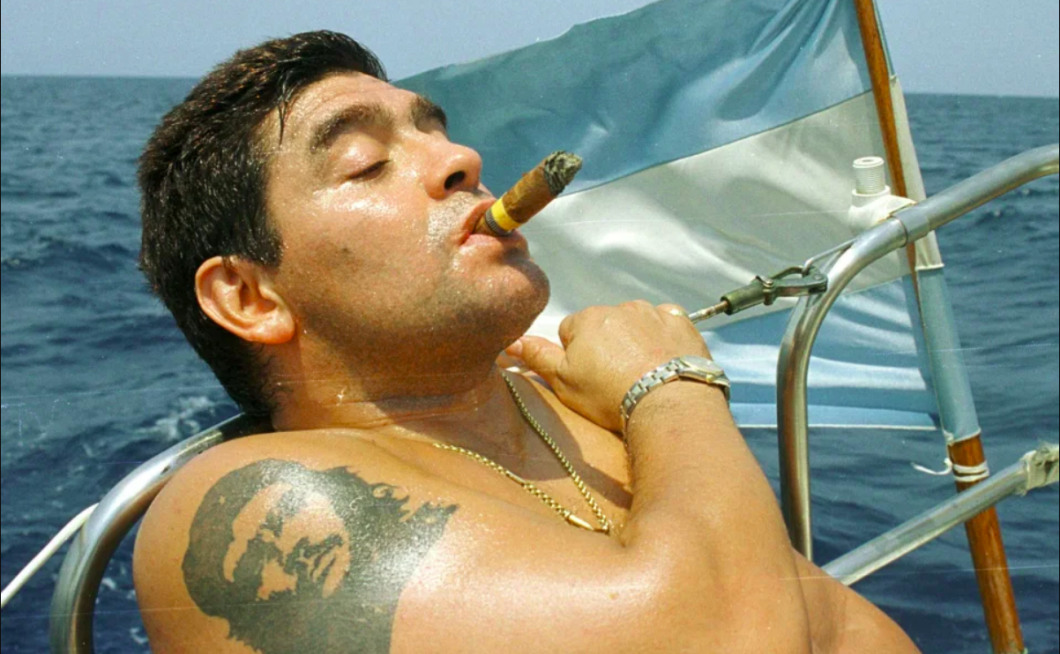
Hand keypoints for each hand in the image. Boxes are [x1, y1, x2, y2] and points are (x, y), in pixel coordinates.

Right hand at [507, 302, 711, 431]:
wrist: (668, 401)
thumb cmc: (608, 394)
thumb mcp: (563, 381)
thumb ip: (537, 357)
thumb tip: (511, 341)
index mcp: (588, 318)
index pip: (570, 331)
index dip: (576, 356)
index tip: (588, 377)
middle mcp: (620, 307)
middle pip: (604, 325)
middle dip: (606, 345)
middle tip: (614, 379)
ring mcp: (654, 312)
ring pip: (635, 323)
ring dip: (635, 340)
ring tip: (641, 373)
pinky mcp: (682, 323)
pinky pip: (667, 323)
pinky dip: (663, 338)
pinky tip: (664, 361)